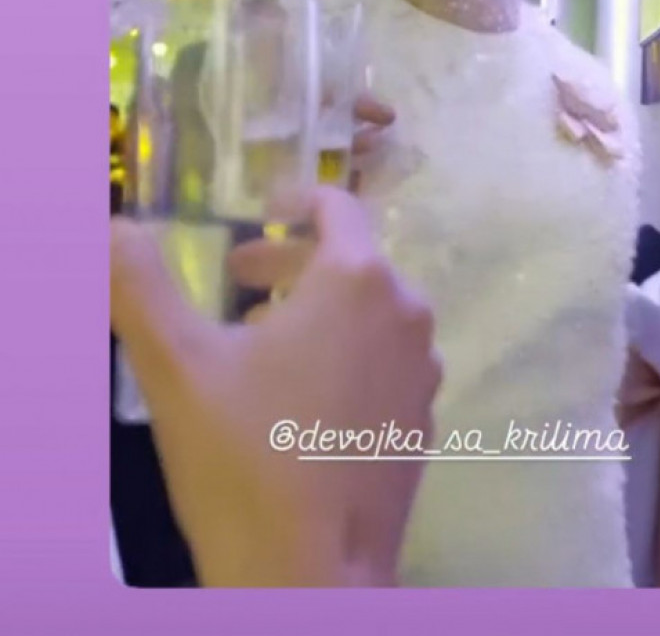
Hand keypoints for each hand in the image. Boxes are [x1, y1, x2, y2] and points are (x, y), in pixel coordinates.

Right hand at [111, 186, 440, 586]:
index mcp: (359, 279)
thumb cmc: (244, 458)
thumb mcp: (176, 363)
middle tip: (232, 287)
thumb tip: (112, 225)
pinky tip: (298, 404)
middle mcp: (406, 313)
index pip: (336, 206)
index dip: (291, 202)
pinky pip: (383, 365)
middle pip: (349, 261)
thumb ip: (140, 282)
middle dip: (287, 266)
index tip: (256, 216)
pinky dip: (344, 359)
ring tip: (260, 345)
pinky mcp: (422, 424)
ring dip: (316, 314)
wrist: (309, 582)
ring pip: (368, 315)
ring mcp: (422, 372)